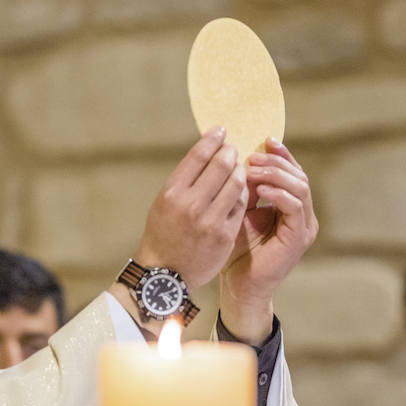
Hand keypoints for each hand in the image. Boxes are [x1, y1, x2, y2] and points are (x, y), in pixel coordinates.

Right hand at [134, 127, 247, 287]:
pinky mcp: (225, 235)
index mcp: (172, 192)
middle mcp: (191, 204)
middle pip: (222, 165)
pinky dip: (242, 193)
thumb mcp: (164, 202)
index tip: (221, 131)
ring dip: (240, 171)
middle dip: (231, 152)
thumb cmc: (163, 233)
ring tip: (238, 169)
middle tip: (233, 149)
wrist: (165, 274)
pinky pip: (241, 205)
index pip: (198, 155)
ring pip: (236, 183)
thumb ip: (185, 179)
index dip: (213, 139)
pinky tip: (239, 190)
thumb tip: (208, 151)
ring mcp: (210, 221)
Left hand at [219, 139, 317, 342]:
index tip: (264, 140)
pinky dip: (279, 193)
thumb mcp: (240, 211)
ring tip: (253, 169)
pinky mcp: (300, 238)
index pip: (291, 172)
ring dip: (276, 174)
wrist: (239, 285)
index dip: (280, 155)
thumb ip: (245, 188)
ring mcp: (304, 226)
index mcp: (291, 206)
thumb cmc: (236, 251)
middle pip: (299, 175)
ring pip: (300, 186)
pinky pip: (295, 206)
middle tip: (253, 156)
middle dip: (276, 162)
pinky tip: (260, 189)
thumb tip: (240, 157)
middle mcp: (303, 215)